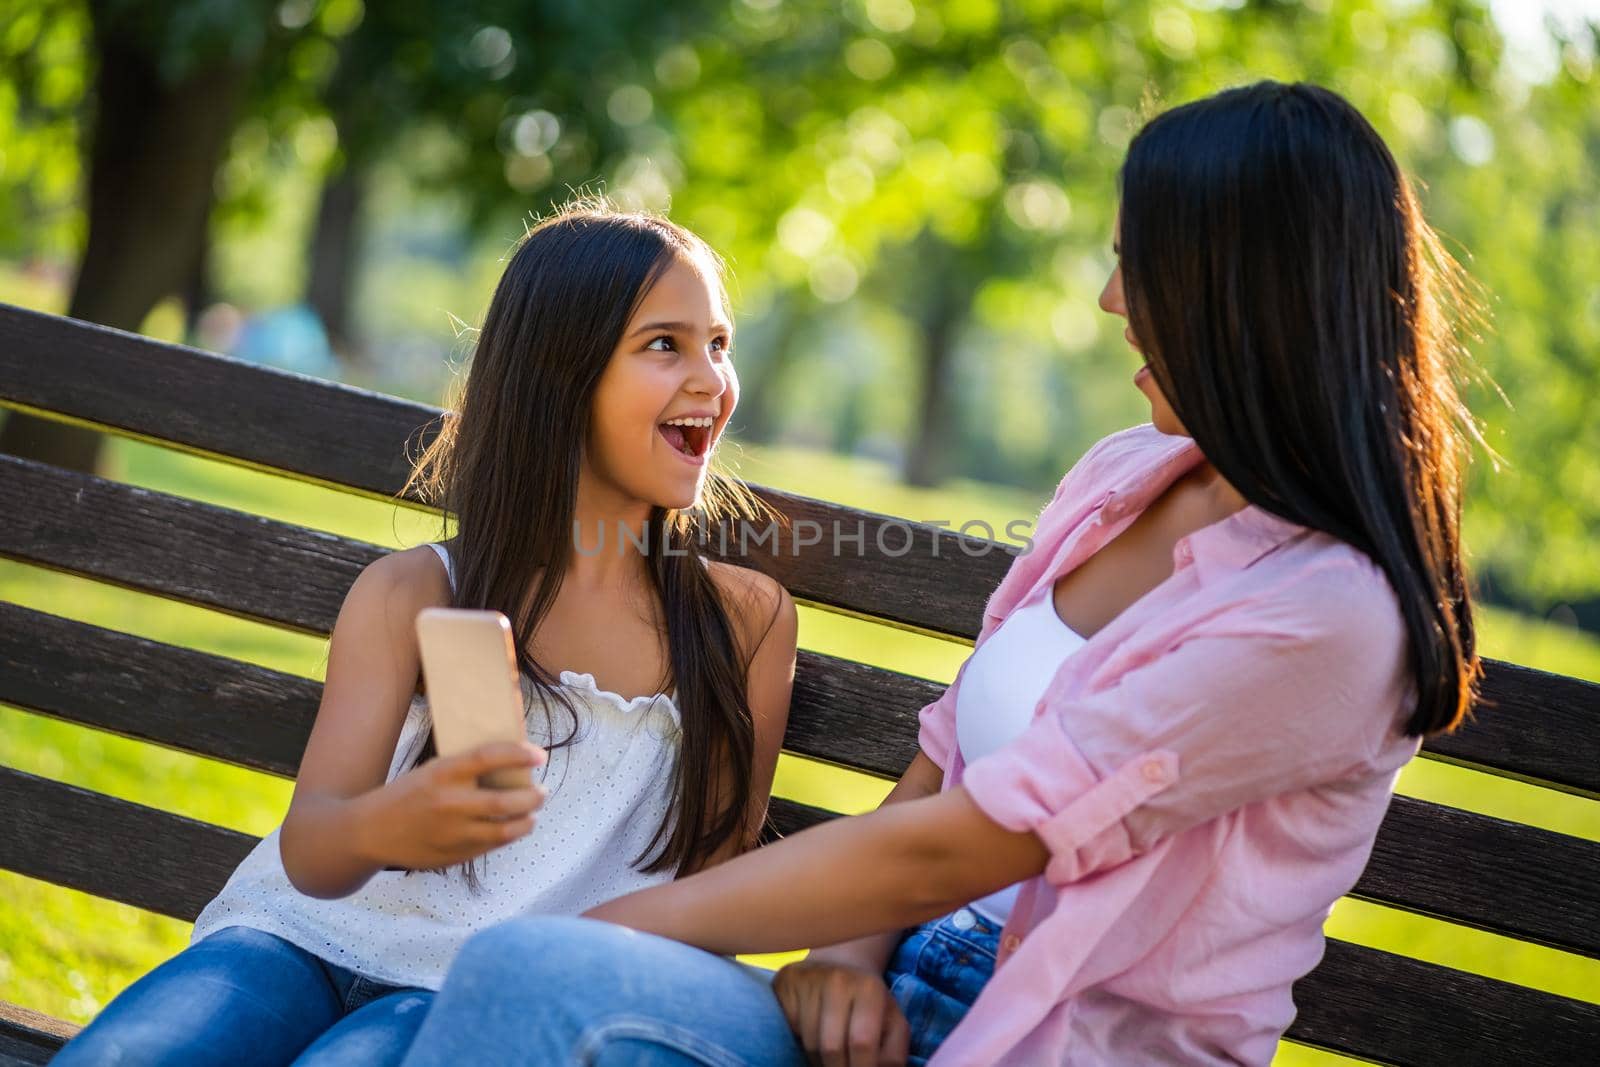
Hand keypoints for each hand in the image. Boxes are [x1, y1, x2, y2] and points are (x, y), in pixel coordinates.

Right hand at [358, 741, 546, 869]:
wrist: (369, 832)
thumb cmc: (406, 795)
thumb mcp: (431, 771)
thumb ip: (465, 770)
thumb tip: (512, 762)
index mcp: (442, 774)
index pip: (489, 757)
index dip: (519, 754)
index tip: (540, 755)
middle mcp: (450, 803)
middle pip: (506, 801)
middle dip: (534, 796)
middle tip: (543, 790)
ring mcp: (453, 833)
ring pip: (506, 829)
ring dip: (528, 819)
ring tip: (534, 811)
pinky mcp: (454, 855)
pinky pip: (492, 845)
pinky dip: (510, 835)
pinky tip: (516, 827)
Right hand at [773, 958, 909, 1066]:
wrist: (840, 964)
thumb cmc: (870, 1004)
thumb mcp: (893, 1025)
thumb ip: (893, 1055)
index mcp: (870, 989)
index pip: (862, 1043)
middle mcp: (838, 979)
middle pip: (832, 1047)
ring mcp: (808, 979)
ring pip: (810, 1043)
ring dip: (819, 1059)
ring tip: (829, 1055)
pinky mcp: (785, 983)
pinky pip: (788, 1029)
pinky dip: (799, 1042)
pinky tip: (811, 1036)